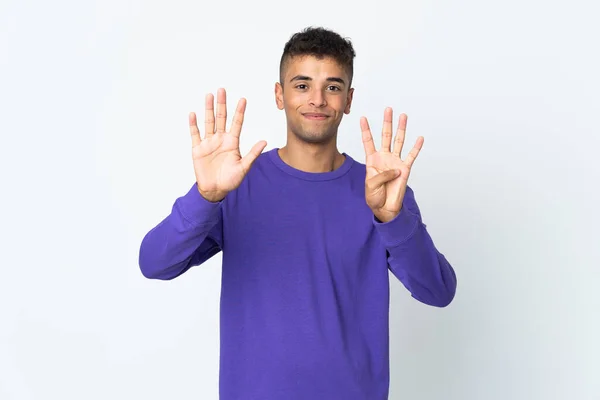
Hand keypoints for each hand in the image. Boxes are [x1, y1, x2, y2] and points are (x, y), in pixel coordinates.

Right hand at [189, 88, 266, 201]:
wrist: (215, 190)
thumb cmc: (230, 180)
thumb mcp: (244, 167)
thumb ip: (253, 154)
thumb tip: (265, 142)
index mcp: (232, 143)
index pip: (236, 123)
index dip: (239, 111)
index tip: (243, 99)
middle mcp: (220, 139)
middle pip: (221, 118)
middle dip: (222, 104)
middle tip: (222, 90)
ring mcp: (209, 143)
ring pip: (208, 122)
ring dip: (208, 109)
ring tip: (209, 96)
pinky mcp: (198, 149)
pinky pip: (195, 134)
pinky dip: (193, 125)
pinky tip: (193, 114)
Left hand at [361, 108, 423, 222]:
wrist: (385, 207)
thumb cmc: (375, 196)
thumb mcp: (372, 185)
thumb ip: (382, 175)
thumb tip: (396, 169)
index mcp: (372, 160)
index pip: (368, 141)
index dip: (365, 130)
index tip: (362, 118)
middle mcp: (384, 158)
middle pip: (385, 136)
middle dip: (387, 122)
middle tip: (388, 109)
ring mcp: (395, 162)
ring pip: (399, 141)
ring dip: (401, 129)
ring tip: (403, 116)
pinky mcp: (405, 169)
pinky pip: (412, 156)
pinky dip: (416, 147)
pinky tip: (419, 138)